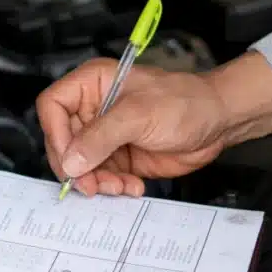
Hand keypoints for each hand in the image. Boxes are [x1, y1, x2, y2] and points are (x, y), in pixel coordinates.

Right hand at [36, 58, 230, 196]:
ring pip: (79, 165)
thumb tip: (70, 161)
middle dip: (76, 167)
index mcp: (91, 84)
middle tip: (91, 185)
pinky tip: (132, 187)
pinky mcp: (118, 157)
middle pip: (62, 142)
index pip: (53, 106)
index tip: (70, 159)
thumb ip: (101, 137)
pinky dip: (112, 187)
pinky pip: (101, 177)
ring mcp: (104, 136)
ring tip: (119, 187)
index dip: (56, 134)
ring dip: (96, 182)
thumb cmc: (185, 102)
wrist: (218, 122)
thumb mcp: (139, 115)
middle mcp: (92, 109)